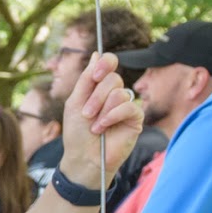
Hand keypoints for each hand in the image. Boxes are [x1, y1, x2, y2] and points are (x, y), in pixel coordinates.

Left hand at [62, 53, 142, 184]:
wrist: (83, 158)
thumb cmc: (77, 133)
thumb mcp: (75, 103)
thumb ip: (86, 79)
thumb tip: (96, 54)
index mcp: (99, 86)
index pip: (109, 63)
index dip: (105, 63)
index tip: (96, 75)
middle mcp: (114, 93)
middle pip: (113, 78)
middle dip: (96, 96)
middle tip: (86, 114)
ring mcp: (126, 105)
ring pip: (119, 93)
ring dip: (102, 110)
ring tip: (95, 126)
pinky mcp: (136, 118)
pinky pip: (129, 106)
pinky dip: (112, 116)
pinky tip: (103, 128)